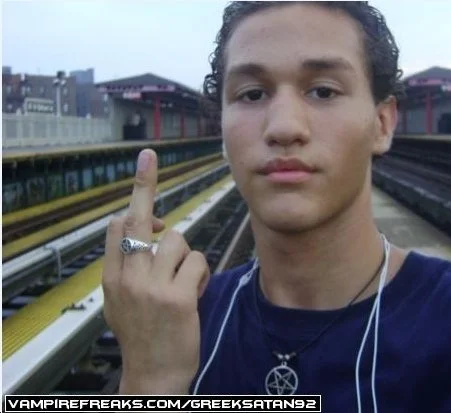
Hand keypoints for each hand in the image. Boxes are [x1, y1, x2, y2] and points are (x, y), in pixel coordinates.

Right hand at [102, 149, 210, 393]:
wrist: (153, 374)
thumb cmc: (142, 335)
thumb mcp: (119, 302)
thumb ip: (126, 268)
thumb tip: (145, 232)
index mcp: (111, 277)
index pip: (118, 225)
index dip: (134, 196)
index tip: (144, 167)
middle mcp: (127, 277)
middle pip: (141, 219)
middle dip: (144, 184)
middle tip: (147, 156)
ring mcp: (151, 287)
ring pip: (177, 239)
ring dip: (186, 255)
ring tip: (185, 279)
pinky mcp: (177, 297)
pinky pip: (197, 261)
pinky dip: (201, 273)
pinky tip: (196, 291)